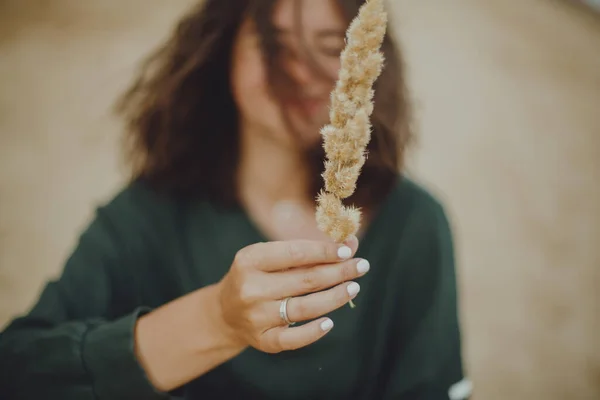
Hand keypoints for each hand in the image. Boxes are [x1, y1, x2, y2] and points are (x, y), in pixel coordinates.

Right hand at [216, 236, 368, 352]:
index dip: (325, 251)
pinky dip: (313, 332)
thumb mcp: (270, 257)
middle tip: (362, 266)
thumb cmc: (256, 276)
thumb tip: (350, 244)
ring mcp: (256, 317)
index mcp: (250, 260)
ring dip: (334, 297)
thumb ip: (307, 251)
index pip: (295, 253)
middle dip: (338, 272)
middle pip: (305, 280)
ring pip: (304, 308)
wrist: (224, 312)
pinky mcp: (262, 340)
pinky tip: (330, 322)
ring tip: (353, 287)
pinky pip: (293, 338)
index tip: (348, 249)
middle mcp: (251, 288)